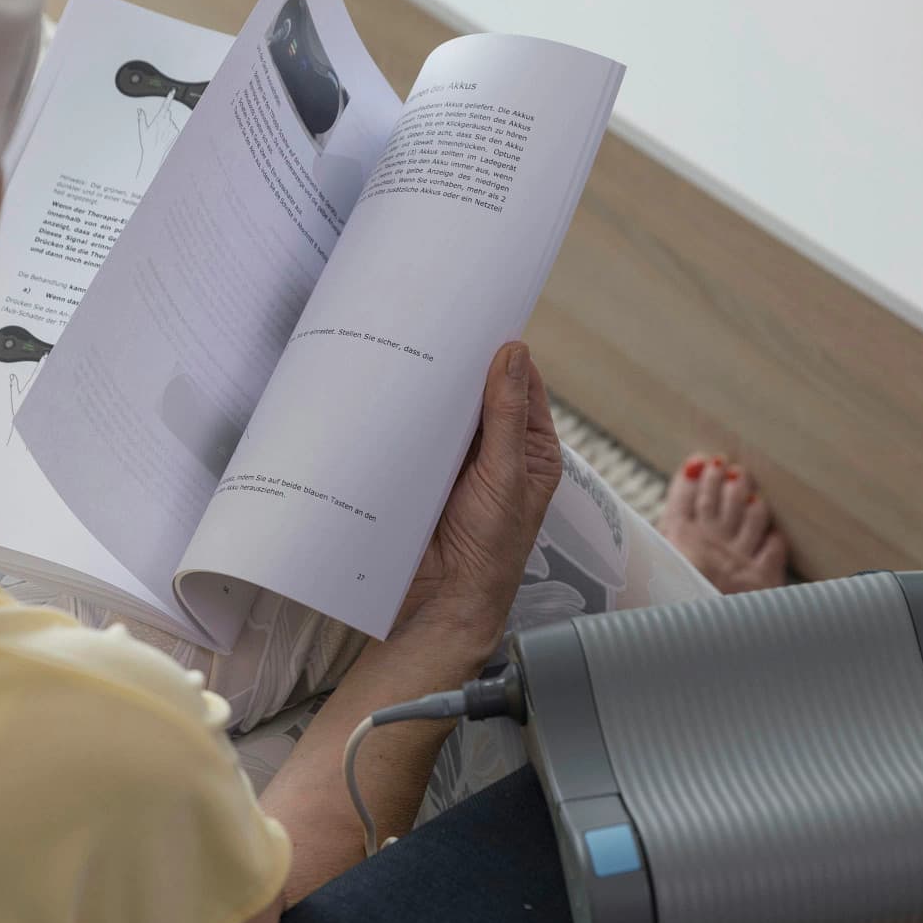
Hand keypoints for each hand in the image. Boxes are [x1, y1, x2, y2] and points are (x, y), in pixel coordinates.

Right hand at [391, 342, 561, 660]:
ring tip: (409, 357)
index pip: (520, 386)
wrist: (442, 601)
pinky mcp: (422, 474)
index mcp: (532, 450)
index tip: (483, 321)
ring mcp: (457, 463)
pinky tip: (390, 398)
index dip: (505, 354)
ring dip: (429, 393)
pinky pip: (414, 435)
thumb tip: (514, 354)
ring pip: (444, 413)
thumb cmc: (491, 552)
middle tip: (437, 330)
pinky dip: (405, 418)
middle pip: (478, 395)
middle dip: (460, 369)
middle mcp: (496, 452)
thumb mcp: (507, 476)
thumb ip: (508, 416)